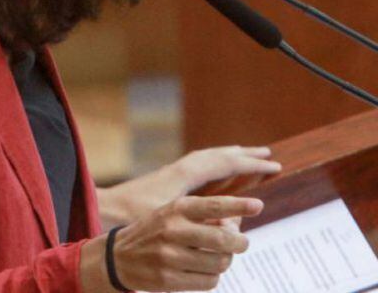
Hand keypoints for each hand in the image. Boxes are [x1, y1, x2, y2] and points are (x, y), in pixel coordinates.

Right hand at [81, 196, 262, 291]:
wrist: (118, 257)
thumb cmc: (156, 231)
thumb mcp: (175, 213)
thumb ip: (206, 215)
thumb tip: (238, 222)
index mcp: (176, 209)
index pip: (214, 205)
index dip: (238, 205)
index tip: (258, 205)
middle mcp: (173, 230)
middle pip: (223, 239)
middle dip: (240, 242)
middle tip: (242, 243)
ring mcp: (170, 256)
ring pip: (219, 263)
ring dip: (226, 261)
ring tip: (219, 257)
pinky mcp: (168, 279)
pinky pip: (209, 282)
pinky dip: (213, 277)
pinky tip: (204, 270)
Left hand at [98, 146, 281, 227]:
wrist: (103, 211)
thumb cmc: (133, 219)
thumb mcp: (167, 220)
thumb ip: (196, 220)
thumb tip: (228, 222)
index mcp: (185, 174)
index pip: (225, 163)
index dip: (251, 164)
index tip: (273, 165)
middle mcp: (181, 168)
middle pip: (219, 155)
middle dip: (244, 154)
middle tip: (267, 154)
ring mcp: (174, 171)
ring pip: (209, 157)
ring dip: (230, 156)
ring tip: (247, 156)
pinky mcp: (168, 179)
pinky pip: (199, 165)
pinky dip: (215, 163)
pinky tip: (219, 173)